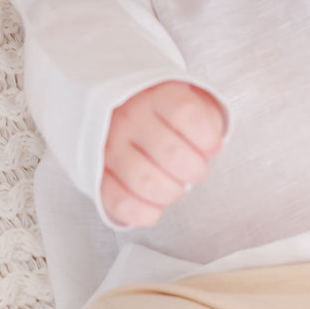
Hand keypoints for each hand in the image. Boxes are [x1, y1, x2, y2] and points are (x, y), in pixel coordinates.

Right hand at [101, 81, 225, 226]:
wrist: (117, 112)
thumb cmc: (161, 113)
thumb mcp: (187, 99)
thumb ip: (207, 118)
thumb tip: (212, 147)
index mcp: (155, 95)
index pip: (186, 113)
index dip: (207, 137)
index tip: (211, 146)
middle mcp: (129, 118)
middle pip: (171, 152)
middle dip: (194, 170)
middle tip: (193, 170)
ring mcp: (109, 147)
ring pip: (145, 181)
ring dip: (170, 192)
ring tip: (174, 186)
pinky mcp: (97, 174)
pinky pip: (119, 202)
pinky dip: (143, 213)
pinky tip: (155, 207)